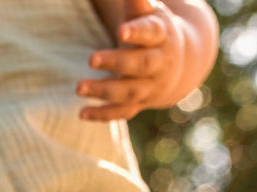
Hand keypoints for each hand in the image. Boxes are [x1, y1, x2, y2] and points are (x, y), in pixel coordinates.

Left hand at [77, 0, 188, 120]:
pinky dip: (103, 114)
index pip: (151, 33)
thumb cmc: (153, 29)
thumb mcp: (148, 11)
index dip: (137, 32)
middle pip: (141, 64)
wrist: (177, 63)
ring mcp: (150, 86)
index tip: (121, 31)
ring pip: (129, 91)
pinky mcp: (139, 103)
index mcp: (161, 34)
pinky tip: (81, 113)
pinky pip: (122, 112)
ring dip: (104, 91)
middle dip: (116, 62)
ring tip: (78, 87)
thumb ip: (135, 0)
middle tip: (91, 58)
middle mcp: (159, 62)